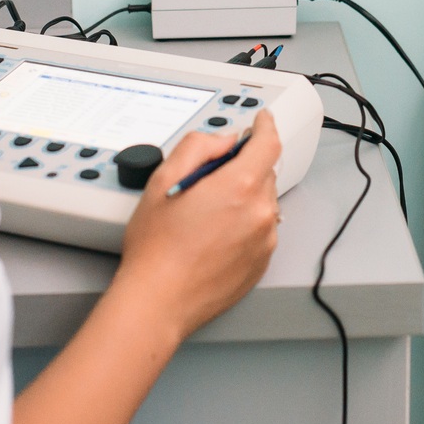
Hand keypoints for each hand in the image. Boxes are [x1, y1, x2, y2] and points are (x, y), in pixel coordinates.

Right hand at [113, 111, 281, 340]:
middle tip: (207, 180)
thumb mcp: (163, 181)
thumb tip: (223, 140)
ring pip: (262, 201)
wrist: (159, 301)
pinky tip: (212, 236)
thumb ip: (197, 147)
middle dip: (242, 167)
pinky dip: (244, 223)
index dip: (265, 127)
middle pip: (264, 172)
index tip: (261, 121)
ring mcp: (264, 240)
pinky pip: (261, 229)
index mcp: (239, 187)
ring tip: (204, 216)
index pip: (268, 143)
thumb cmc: (156, 248)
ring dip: (243, 196)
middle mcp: (260, 212)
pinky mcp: (262, 263)